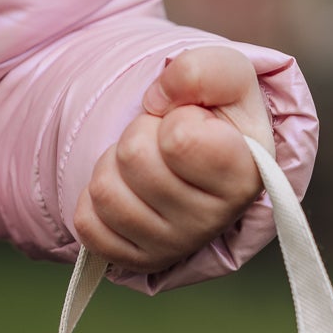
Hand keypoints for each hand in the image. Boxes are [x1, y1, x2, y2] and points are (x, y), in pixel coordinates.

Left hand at [75, 46, 273, 271]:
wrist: (195, 147)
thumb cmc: (213, 109)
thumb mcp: (225, 72)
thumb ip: (201, 70)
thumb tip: (158, 98)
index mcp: (245, 175)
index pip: (178, 139)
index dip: (174, 115)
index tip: (191, 121)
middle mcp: (213, 221)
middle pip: (133, 158)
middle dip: (139, 134)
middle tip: (161, 141)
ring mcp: (173, 247)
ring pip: (105, 192)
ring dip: (114, 163)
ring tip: (144, 164)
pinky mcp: (135, 261)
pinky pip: (87, 224)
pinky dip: (94, 198)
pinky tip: (128, 192)